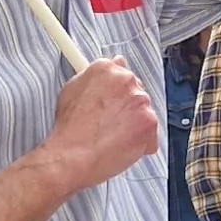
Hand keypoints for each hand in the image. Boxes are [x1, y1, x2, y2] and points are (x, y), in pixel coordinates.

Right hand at [38, 58, 162, 191]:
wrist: (73, 156)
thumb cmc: (69, 128)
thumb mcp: (71, 91)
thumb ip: (93, 76)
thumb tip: (112, 65)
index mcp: (105, 69)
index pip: (121, 72)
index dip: (116, 91)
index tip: (112, 102)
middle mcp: (125, 80)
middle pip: (136, 91)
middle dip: (127, 107)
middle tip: (109, 124)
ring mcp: (140, 101)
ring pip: (144, 112)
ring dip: (134, 124)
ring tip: (112, 138)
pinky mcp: (149, 123)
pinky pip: (151, 135)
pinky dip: (141, 144)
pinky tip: (122, 148)